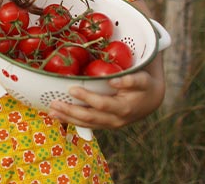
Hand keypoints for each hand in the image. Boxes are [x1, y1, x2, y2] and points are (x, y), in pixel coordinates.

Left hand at [47, 60, 164, 129]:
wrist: (152, 100)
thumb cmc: (146, 85)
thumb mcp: (143, 80)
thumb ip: (130, 80)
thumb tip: (113, 81)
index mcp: (124, 108)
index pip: (102, 105)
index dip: (86, 98)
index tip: (72, 89)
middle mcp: (116, 120)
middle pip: (90, 118)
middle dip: (70, 111)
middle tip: (54, 103)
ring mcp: (109, 124)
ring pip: (86, 124)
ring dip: (67, 118)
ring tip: (51, 111)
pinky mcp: (105, 124)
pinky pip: (87, 124)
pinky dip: (72, 121)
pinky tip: (59, 116)